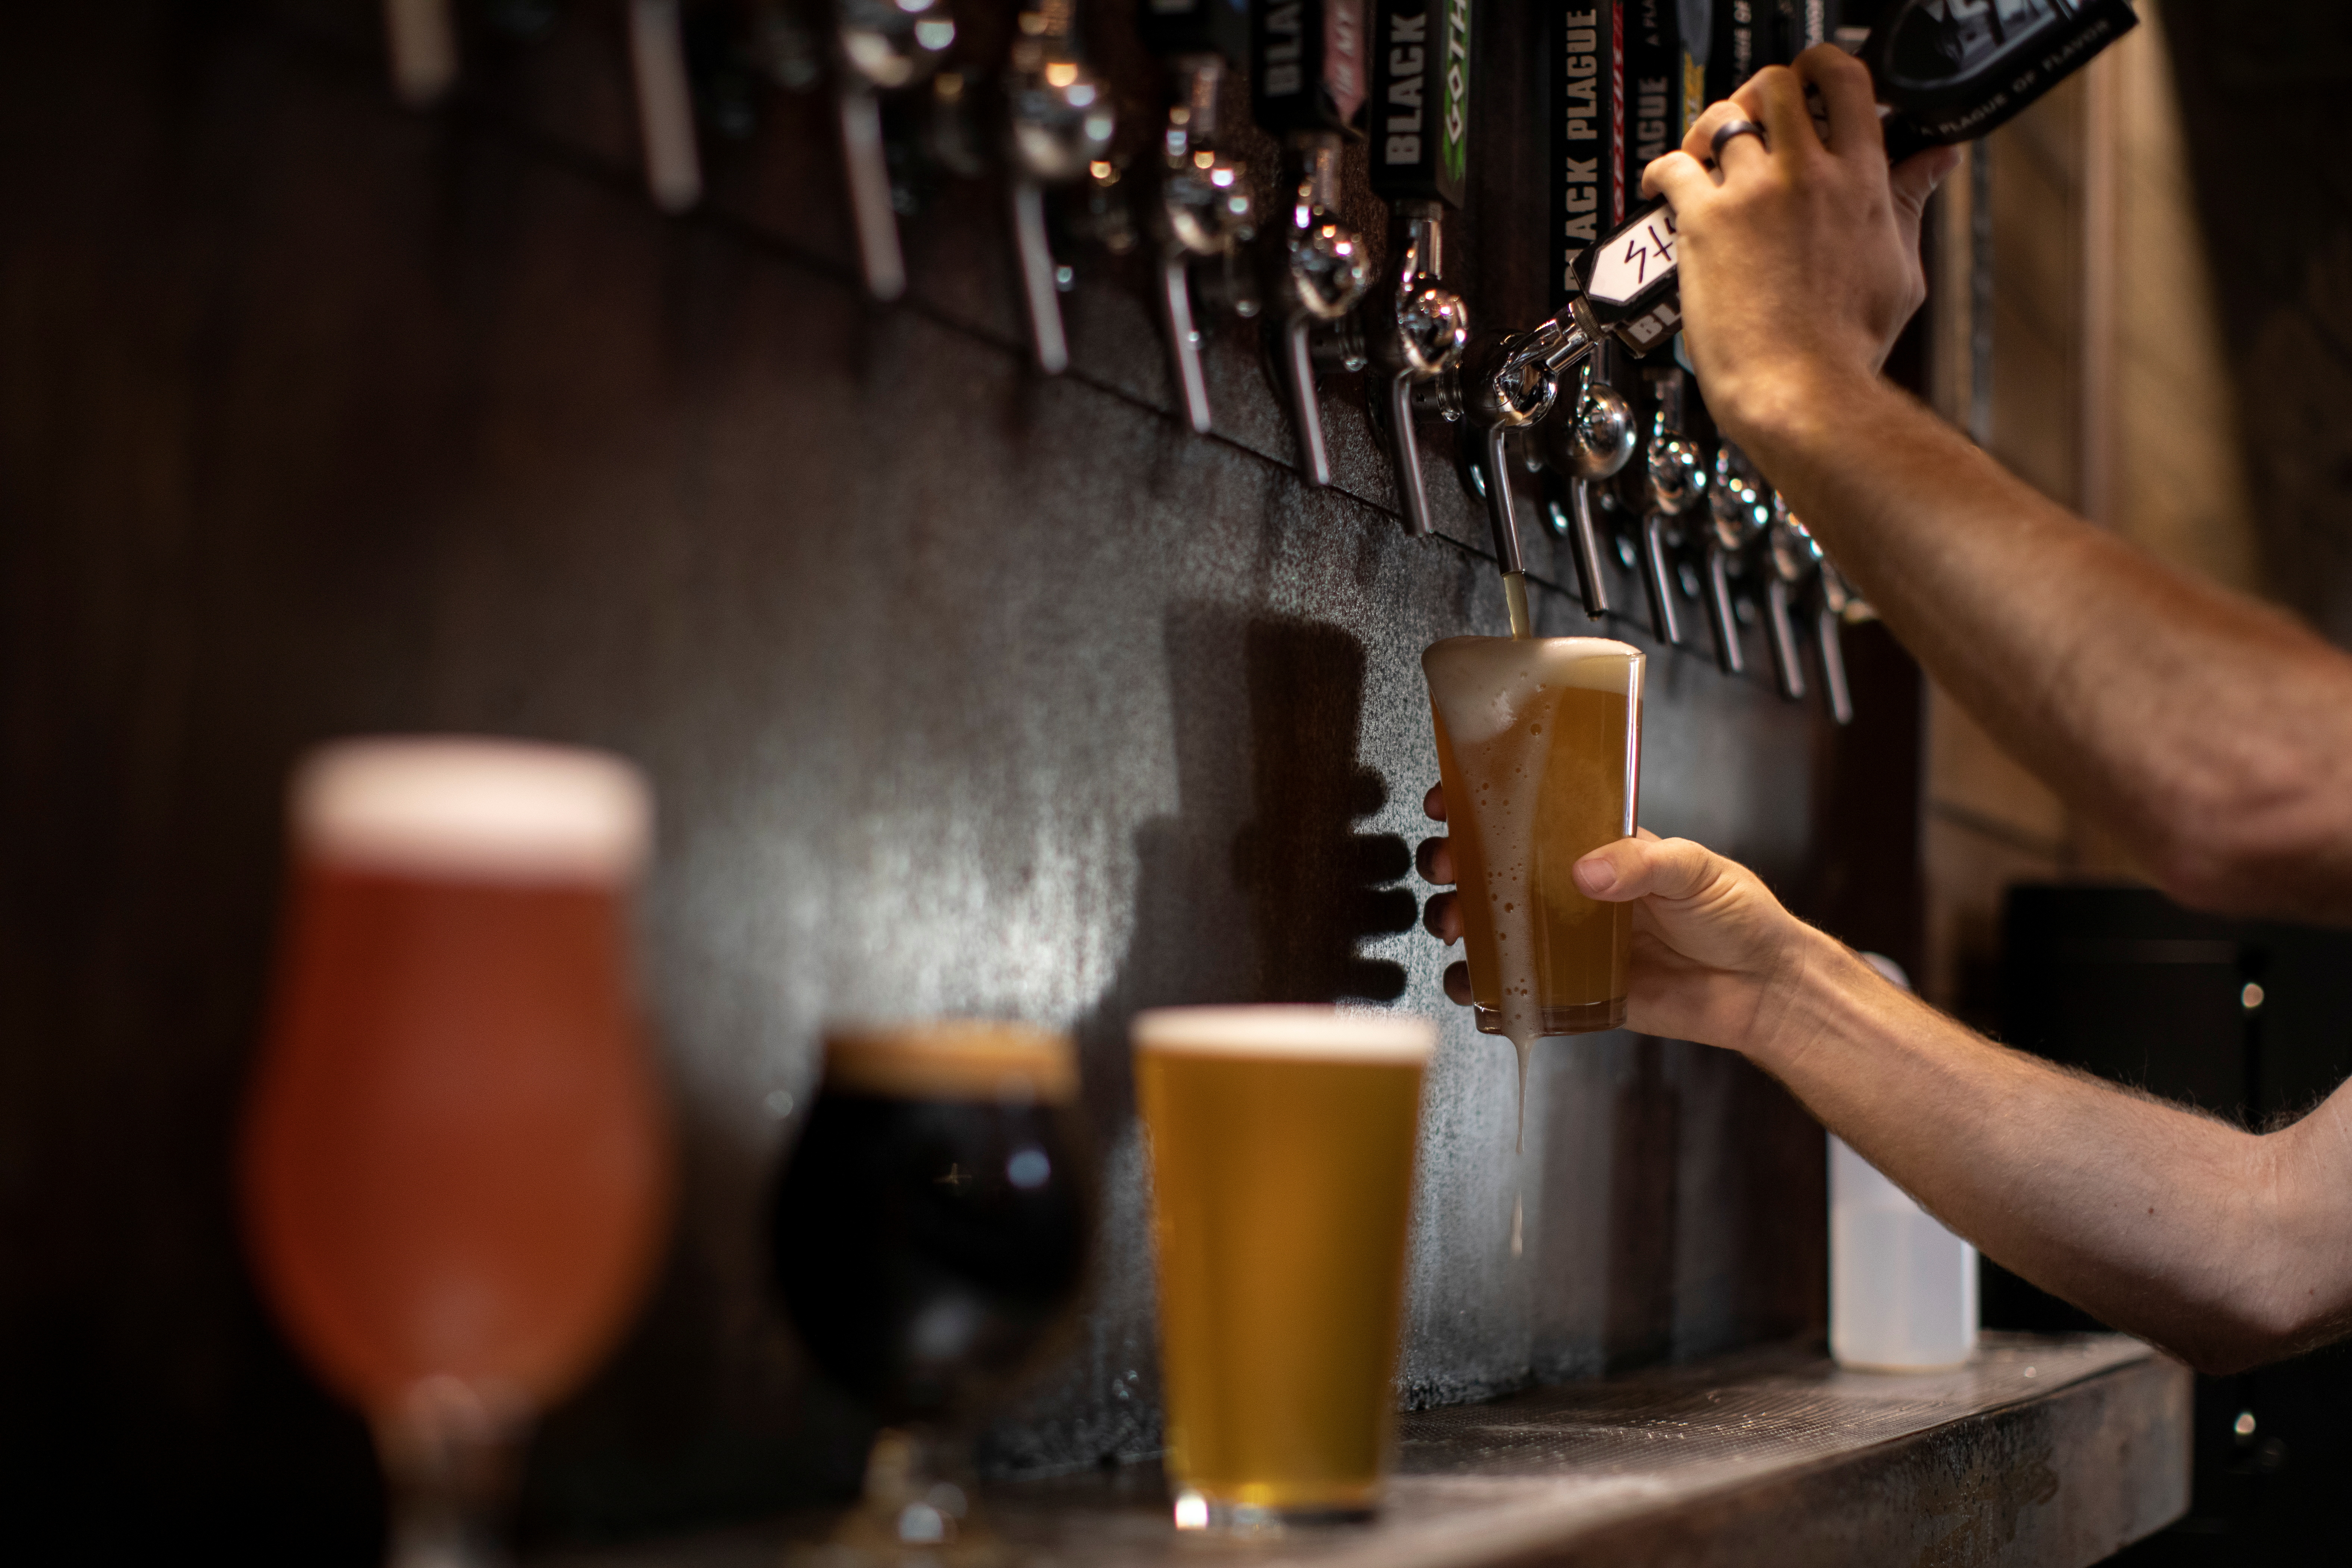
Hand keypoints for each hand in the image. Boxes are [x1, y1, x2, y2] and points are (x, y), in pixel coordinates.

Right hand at [1420, 784, 1835, 1055]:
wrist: (1761, 989)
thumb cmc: (1738, 916)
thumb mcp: (1695, 869)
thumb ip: (1643, 863)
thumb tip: (1586, 869)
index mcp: (1599, 848)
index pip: (1530, 817)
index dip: (1483, 805)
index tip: (1450, 800)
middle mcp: (1573, 891)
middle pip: (1494, 869)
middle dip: (1455, 863)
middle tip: (1445, 867)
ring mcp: (1567, 941)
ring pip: (1493, 925)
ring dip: (1458, 920)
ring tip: (1452, 925)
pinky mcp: (1570, 990)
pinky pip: (1515, 987)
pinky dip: (1482, 986)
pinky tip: (1468, 982)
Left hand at [1640, 45, 1959, 445]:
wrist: (1802, 390)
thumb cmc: (1848, 345)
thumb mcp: (1901, 268)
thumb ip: (1912, 201)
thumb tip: (1937, 159)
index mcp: (1861, 180)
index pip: (1846, 82)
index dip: (1823, 69)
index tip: (1810, 82)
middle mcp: (1809, 176)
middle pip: (1777, 84)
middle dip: (1761, 90)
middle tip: (1752, 115)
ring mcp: (1755, 195)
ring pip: (1723, 117)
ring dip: (1710, 126)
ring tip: (1705, 150)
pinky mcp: (1707, 223)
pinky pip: (1673, 166)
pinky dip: (1662, 169)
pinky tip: (1663, 184)